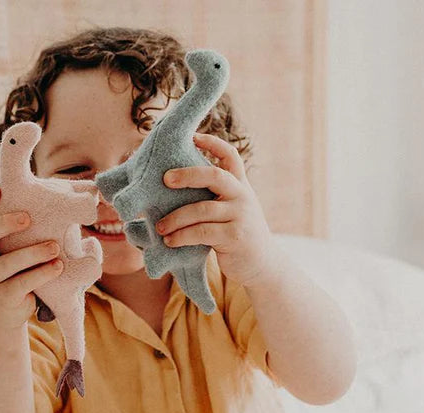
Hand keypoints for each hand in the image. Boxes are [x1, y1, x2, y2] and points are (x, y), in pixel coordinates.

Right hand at [0, 186, 62, 327]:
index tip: (0, 190)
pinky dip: (43, 273)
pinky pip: (24, 282)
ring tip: (55, 246)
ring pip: (9, 262)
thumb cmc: (6, 275)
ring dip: (34, 252)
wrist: (0, 318)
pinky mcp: (3, 297)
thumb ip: (5, 232)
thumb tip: (31, 197)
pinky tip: (58, 266)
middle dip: (5, 223)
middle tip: (29, 217)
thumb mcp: (0, 253)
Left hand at [156, 132, 272, 286]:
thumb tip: (178, 188)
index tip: (193, 137)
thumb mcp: (233, 211)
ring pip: (202, 209)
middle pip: (214, 175)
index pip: (230, 156)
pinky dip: (182, 236)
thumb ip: (216, 198)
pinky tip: (170, 241)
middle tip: (165, 179)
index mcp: (241, 186)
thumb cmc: (237, 236)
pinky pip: (202, 232)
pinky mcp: (234, 236)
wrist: (262, 265)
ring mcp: (240, 215)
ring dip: (176, 218)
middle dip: (187, 175)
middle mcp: (242, 196)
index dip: (213, 143)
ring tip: (160, 227)